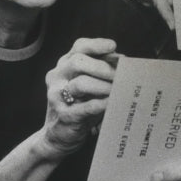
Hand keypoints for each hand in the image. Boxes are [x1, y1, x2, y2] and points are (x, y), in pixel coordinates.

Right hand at [42, 38, 118, 157]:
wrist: (56, 136)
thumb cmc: (79, 106)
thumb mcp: (89, 85)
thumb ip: (101, 71)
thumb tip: (123, 61)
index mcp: (64, 65)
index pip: (79, 47)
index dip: (96, 45)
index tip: (113, 46)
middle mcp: (57, 77)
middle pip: (78, 62)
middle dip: (103, 67)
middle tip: (120, 74)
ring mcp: (57, 96)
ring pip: (80, 83)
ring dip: (104, 86)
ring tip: (118, 89)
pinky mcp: (64, 116)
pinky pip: (85, 107)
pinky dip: (101, 104)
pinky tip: (112, 103)